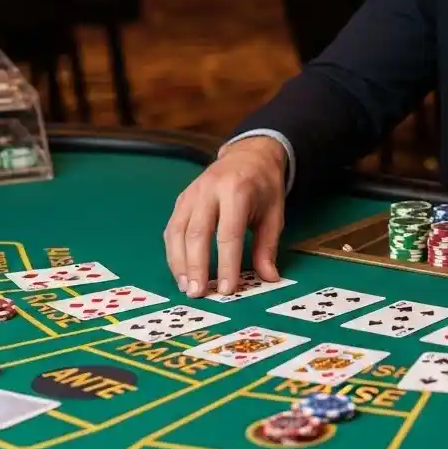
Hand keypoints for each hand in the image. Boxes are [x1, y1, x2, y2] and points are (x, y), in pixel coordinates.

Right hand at [162, 136, 287, 297]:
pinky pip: (172, 228)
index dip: (226, 264)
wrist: (249, 155)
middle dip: (196, 266)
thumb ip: (268, 246)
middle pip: (197, 233)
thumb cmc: (263, 186)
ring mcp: (192, 193)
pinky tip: (181, 271)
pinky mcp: (182, 199)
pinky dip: (173, 252)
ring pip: (177, 231)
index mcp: (237, 191)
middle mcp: (210, 190)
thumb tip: (269, 278)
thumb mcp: (274, 213)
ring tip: (186, 287)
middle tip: (198, 294)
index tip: (227, 289)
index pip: (229, 233)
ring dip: (179, 262)